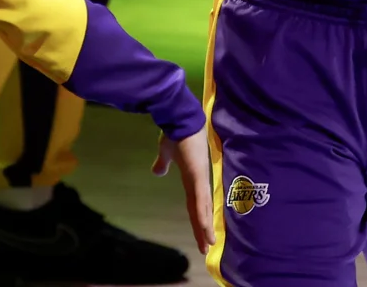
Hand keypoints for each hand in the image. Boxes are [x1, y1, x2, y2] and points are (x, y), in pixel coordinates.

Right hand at [153, 128, 215, 254]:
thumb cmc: (174, 133)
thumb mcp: (165, 152)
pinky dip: (203, 212)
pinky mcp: (198, 174)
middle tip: (207, 248)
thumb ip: (162, 163)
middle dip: (203, 230)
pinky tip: (205, 226)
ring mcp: (200, 178)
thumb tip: (157, 172)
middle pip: (201, 210)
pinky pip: (200, 197)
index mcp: (191, 178)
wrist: (179, 118)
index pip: (195, 204)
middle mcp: (198, 181)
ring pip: (203, 208)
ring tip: (209, 244)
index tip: (201, 235)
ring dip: (205, 227)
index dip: (197, 220)